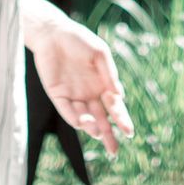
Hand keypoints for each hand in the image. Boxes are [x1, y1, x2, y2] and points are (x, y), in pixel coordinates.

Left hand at [27, 12, 133, 153]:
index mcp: (102, 85)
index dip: (122, 120)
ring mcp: (73, 96)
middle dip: (108, 135)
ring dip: (91, 128)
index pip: (114, 107)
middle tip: (114, 152)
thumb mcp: (100, 54)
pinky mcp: (58, 95)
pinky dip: (75, 119)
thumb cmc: (80, 40)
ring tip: (97, 132)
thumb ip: (110, 74)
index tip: (129, 132)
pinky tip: (83, 123)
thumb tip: (121, 95)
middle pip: (100, 120)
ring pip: (84, 119)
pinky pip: (67, 111)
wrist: (54, 33)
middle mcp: (89, 94)